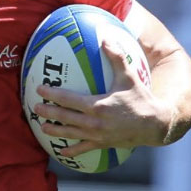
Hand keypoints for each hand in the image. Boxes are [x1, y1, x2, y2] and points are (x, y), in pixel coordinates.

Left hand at [34, 39, 172, 156]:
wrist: (156, 125)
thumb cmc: (141, 98)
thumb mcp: (129, 77)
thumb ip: (116, 57)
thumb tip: (105, 38)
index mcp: (98, 105)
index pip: (68, 99)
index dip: (52, 94)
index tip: (39, 89)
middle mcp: (95, 122)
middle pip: (65, 117)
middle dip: (48, 112)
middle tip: (34, 108)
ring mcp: (98, 135)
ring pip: (71, 134)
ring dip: (55, 131)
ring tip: (42, 127)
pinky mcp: (103, 144)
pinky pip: (84, 149)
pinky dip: (73, 151)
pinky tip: (62, 152)